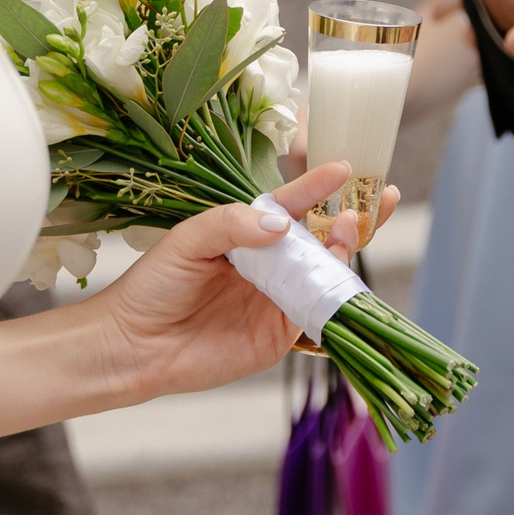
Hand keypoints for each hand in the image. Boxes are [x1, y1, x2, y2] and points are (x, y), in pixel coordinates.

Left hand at [96, 162, 396, 399]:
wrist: (133, 346)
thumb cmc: (152, 286)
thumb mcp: (187, 240)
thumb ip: (232, 224)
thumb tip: (282, 225)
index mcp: (247, 236)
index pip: (290, 207)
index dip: (317, 188)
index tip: (343, 168)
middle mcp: (269, 266)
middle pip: (321, 239)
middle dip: (353, 218)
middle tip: (381, 198)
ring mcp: (278, 301)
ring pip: (324, 274)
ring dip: (343, 251)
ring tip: (350, 229)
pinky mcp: (279, 336)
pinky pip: (314, 313)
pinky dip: (330, 295)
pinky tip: (335, 275)